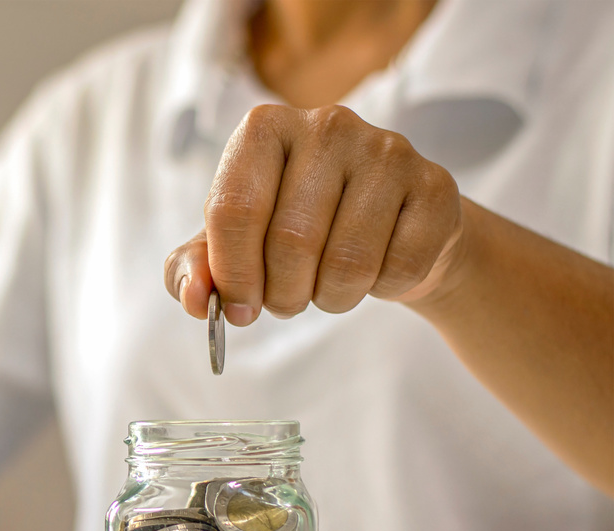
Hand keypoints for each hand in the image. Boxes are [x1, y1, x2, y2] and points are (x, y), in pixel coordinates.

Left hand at [164, 104, 464, 324]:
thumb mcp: (232, 246)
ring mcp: (387, 150)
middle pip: (290, 242)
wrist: (388, 229)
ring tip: (326, 286)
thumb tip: (192, 299)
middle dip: (283, 294)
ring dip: (330, 298)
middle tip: (286, 301)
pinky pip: (398, 268)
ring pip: (347, 262)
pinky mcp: (435, 186)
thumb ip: (194, 269)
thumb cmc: (294, 232)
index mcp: (263, 129)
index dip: (233, 275)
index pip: (233, 210)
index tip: (238, 308)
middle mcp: (327, 125)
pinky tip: (376, 270)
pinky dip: (380, 290)